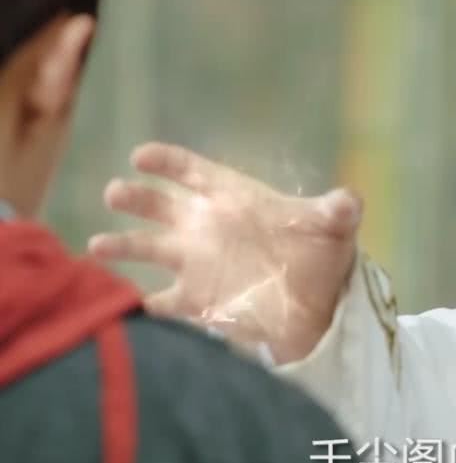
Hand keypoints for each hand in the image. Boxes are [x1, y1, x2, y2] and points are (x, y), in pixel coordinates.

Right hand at [89, 142, 362, 363]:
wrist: (318, 303)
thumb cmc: (322, 256)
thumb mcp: (334, 230)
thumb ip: (338, 212)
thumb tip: (351, 201)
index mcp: (233, 198)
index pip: (192, 171)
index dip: (167, 162)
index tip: (141, 157)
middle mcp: (206, 226)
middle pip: (158, 205)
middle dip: (136, 197)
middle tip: (115, 192)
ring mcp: (196, 263)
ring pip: (148, 249)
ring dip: (122, 246)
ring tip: (97, 247)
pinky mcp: (197, 301)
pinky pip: (161, 302)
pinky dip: (142, 305)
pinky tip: (125, 306)